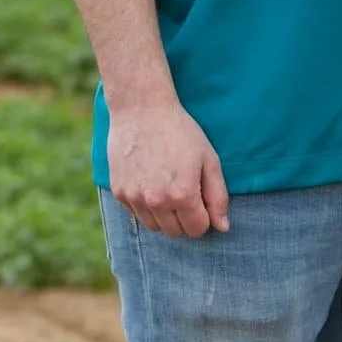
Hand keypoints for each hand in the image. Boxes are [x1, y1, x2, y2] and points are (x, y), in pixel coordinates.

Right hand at [107, 99, 229, 236]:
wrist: (141, 109)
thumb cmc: (180, 132)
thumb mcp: (209, 160)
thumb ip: (218, 197)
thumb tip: (223, 228)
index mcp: (183, 195)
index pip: (198, 229)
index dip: (203, 215)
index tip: (200, 197)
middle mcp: (157, 202)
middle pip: (176, 232)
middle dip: (184, 218)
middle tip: (183, 191)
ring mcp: (135, 198)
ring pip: (154, 227)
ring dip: (163, 215)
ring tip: (166, 186)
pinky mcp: (119, 192)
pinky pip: (136, 213)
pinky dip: (144, 205)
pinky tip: (149, 180)